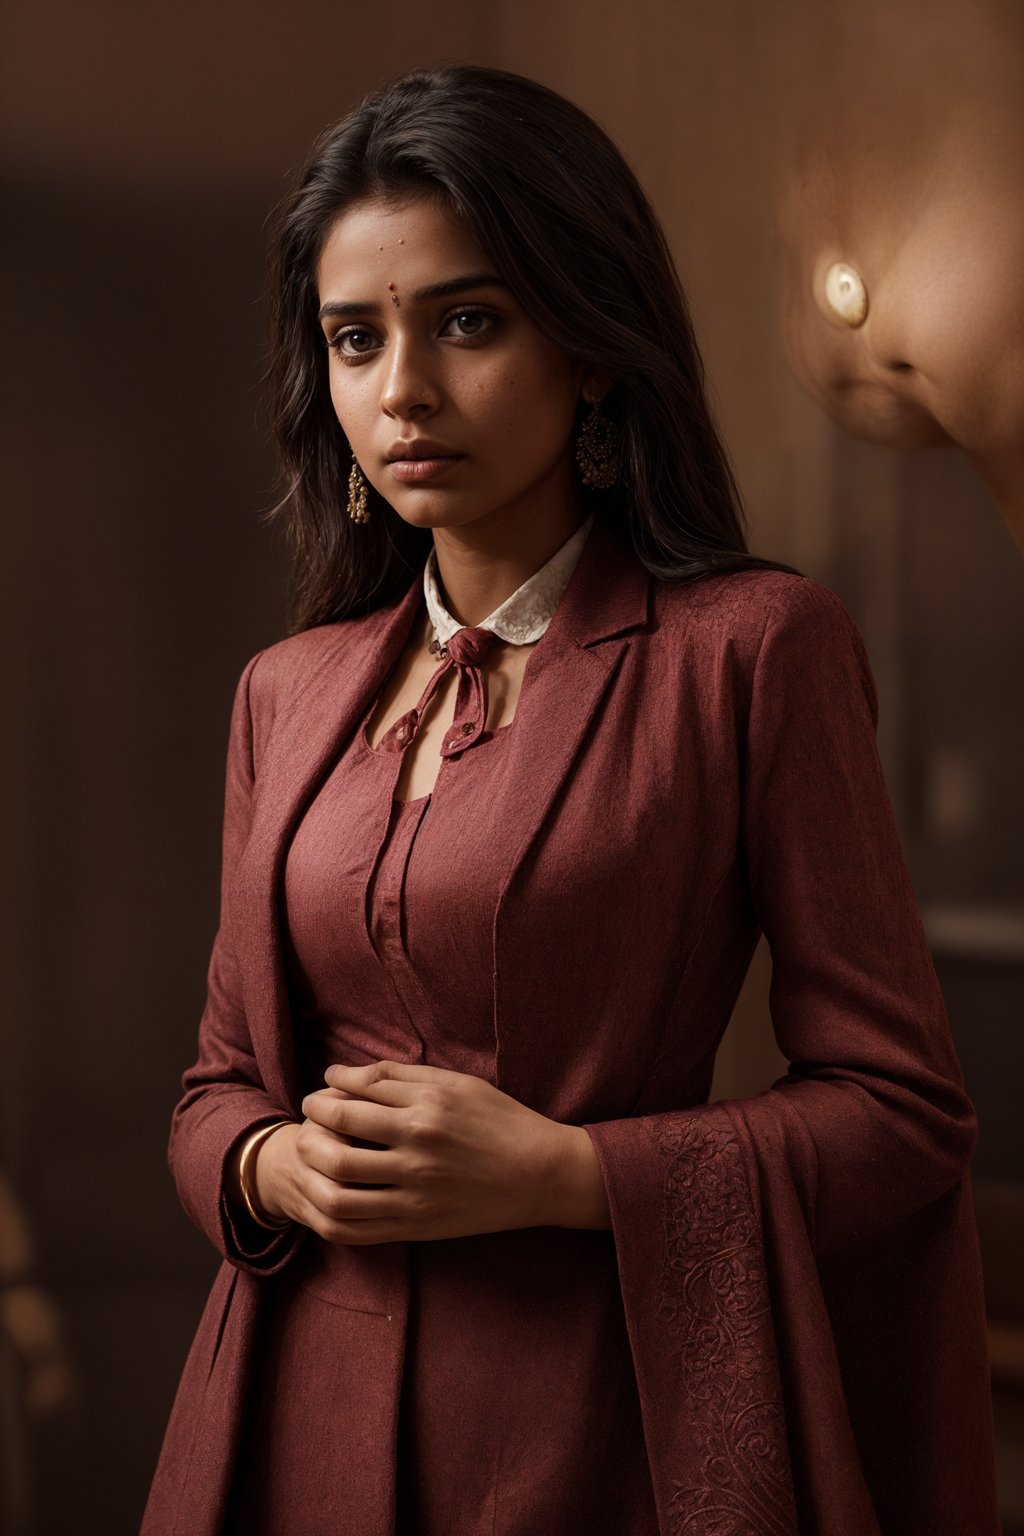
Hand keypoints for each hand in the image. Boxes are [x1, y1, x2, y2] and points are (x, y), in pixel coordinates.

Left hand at [255, 1060, 609, 1245]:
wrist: (542, 1173)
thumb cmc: (500, 1120)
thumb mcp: (456, 1084)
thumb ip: (401, 1076)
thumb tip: (346, 1074)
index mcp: (425, 1111)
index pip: (354, 1096)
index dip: (327, 1090)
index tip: (323, 1088)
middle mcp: (417, 1151)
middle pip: (337, 1140)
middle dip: (312, 1126)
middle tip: (309, 1120)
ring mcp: (416, 1193)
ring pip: (339, 1189)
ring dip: (314, 1171)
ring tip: (314, 1157)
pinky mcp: (418, 1225)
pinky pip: (359, 1229)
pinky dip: (330, 1214)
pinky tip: (327, 1196)